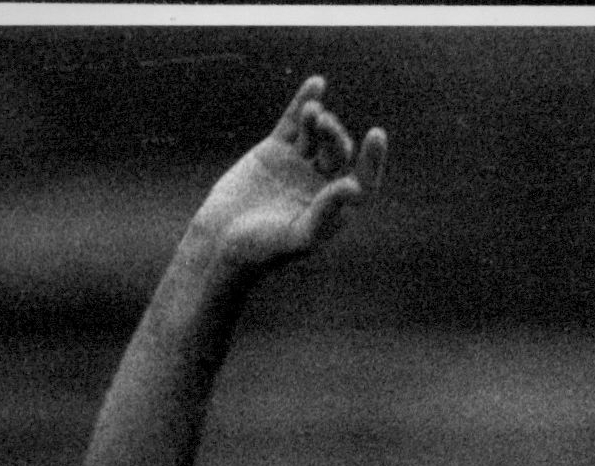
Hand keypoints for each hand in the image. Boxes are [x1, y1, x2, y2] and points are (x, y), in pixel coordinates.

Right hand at [194, 76, 386, 270]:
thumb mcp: (295, 237)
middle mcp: (318, 185)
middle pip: (338, 151)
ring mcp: (297, 165)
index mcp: (332, 209)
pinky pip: (293, 122)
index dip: (372, 160)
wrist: (218, 241)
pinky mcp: (275, 150)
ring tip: (313, 114)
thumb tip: (354, 187)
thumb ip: (325, 214)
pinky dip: (303, 103)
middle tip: (324, 125)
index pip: (362, 181)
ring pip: (316, 134)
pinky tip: (316, 84)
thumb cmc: (259, 251)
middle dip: (334, 135)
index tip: (376, 135)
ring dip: (318, 119)